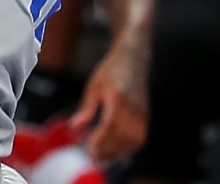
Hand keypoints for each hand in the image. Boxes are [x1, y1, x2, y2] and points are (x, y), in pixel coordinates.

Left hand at [68, 44, 148, 164]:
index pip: (110, 126)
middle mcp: (132, 108)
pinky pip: (139, 138)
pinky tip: (117, 152)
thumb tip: (74, 128)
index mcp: (117, 99)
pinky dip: (128, 148)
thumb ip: (86, 109)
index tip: (89, 151)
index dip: (101, 141)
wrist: (132, 60)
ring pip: (133, 141)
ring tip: (104, 159)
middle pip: (123, 137)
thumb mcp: (94, 86)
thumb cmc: (110, 71)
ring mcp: (141, 113)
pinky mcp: (145, 116)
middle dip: (108, 151)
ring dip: (119, 153)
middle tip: (94, 160)